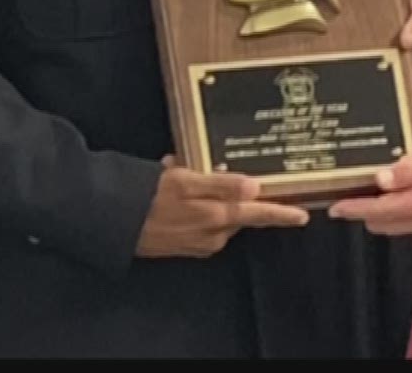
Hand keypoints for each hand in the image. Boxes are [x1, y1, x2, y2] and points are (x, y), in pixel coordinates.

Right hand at [135, 156, 309, 257]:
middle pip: (236, 214)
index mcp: (217, 217)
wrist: (109, 223)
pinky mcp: (181, 245)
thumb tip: (256, 188)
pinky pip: (198, 222)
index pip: (257, 215)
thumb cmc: (146, 198)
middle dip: (227, 192)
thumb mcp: (185, 182)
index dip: (280, 213)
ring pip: (215, 216)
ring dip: (205, 196)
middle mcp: (211, 235)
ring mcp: (196, 243)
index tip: (303, 215)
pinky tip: (169, 189)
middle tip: (204, 167)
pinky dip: (191, 205)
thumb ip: (222, 186)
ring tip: (178, 172)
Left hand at [326, 142, 411, 236]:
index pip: (376, 211)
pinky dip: (397, 212)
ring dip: (380, 213)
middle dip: (363, 212)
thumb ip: (406, 171)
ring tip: (369, 193)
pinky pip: (411, 222)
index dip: (353, 210)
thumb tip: (379, 179)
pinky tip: (397, 196)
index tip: (334, 208)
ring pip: (396, 225)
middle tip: (349, 195)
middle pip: (382, 223)